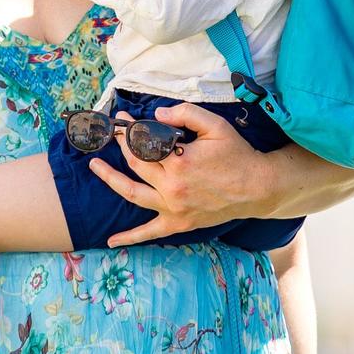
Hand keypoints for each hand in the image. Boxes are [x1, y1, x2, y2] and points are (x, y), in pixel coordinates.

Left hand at [89, 103, 279, 245]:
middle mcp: (171, 186)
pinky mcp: (179, 223)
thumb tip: (157, 113)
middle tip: (114, 133)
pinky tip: (111, 240)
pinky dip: (130, 238)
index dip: (130, 129)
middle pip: (135, 164)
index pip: (143, 142)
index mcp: (179, 161)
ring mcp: (173, 207)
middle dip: (121, 145)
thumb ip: (185, 113)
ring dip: (110, 179)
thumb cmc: (237, 154)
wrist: (258, 187)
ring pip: (132, 193)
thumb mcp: (216, 125)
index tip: (123, 119)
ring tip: (96, 167)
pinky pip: (150, 233)